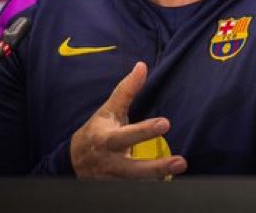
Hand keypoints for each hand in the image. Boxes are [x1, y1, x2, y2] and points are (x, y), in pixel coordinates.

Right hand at [70, 61, 187, 179]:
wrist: (74, 160)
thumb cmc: (97, 130)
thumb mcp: (108, 110)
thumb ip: (126, 91)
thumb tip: (142, 66)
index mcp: (106, 140)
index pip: (126, 136)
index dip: (144, 131)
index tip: (166, 123)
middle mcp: (109, 162)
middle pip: (132, 169)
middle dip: (156, 167)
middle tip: (181, 161)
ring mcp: (113, 179)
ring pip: (135, 183)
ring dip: (156, 179)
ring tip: (179, 170)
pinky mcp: (117, 188)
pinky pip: (135, 190)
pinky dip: (149, 188)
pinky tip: (168, 183)